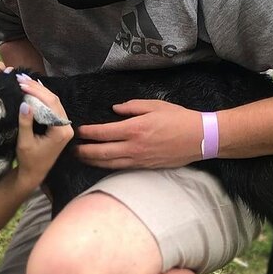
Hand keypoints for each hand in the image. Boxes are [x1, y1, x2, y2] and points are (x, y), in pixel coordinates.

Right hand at [15, 78, 72, 187]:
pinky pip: (51, 107)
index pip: (51, 104)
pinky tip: (32, 89)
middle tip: (21, 78)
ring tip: (24, 81)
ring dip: (39, 91)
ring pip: (53, 102)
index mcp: (61, 131)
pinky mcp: (59, 125)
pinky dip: (41, 98)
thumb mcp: (25, 142)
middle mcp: (66, 126)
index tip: (21, 83)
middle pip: (54, 100)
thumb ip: (25, 123)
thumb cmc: (29, 160)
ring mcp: (64, 125)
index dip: (36, 92)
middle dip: (37, 88)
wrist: (34, 174)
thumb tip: (24, 104)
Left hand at [74, 100, 203, 168]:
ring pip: (109, 164)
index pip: (103, 133)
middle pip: (101, 152)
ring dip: (92, 161)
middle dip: (84, 151)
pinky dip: (107, 166)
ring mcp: (139, 159)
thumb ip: (131, 106)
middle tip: (72, 149)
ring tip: (81, 158)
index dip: (88, 133)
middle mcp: (134, 147)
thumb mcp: (154, 105)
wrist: (200, 138)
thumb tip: (114, 109)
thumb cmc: (178, 118)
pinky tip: (101, 163)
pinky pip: (121, 168)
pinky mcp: (145, 167)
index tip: (78, 130)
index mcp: (135, 129)